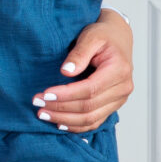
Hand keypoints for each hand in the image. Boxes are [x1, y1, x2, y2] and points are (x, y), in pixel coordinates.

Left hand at [31, 10, 133, 132]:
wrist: (118, 38)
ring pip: (91, 118)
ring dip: (65, 120)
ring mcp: (119, 99)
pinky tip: (59, 123)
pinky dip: (77, 126)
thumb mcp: (90, 36)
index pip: (90, 89)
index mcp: (119, 70)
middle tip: (38, 105)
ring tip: (43, 114)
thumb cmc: (103, 35)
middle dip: (61, 108)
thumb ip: (79, 53)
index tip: (45, 94)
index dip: (66, 94)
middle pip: (89, 107)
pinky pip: (95, 121)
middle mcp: (122, 88)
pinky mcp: (113, 105)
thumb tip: (66, 72)